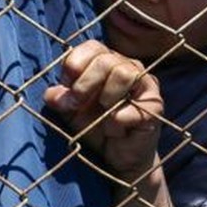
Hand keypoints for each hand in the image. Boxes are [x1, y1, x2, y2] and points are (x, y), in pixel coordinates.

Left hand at [44, 40, 163, 180]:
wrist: (118, 158)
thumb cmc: (96, 128)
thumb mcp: (73, 113)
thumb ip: (62, 100)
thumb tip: (50, 94)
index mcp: (107, 61)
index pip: (92, 47)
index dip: (75, 64)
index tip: (66, 86)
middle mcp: (128, 67)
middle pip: (106, 60)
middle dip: (85, 84)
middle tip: (76, 104)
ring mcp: (145, 85)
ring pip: (124, 74)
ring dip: (106, 98)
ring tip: (102, 115)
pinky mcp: (155, 106)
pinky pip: (133, 107)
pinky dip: (117, 121)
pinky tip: (114, 130)